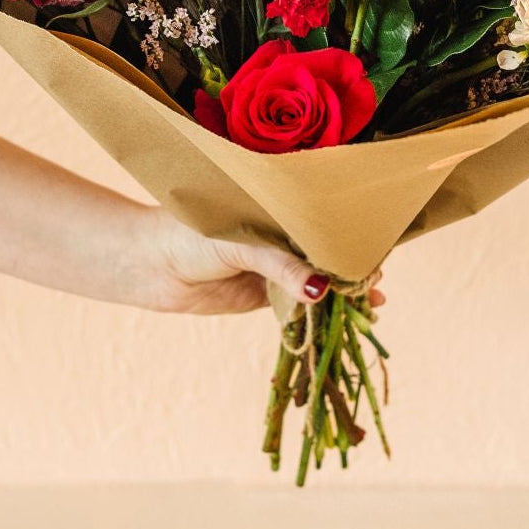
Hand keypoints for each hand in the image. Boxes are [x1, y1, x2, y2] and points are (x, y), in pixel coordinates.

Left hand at [128, 208, 384, 315]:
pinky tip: (346, 319)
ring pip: (317, 281)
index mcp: (278, 210)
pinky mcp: (264, 294)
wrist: (153, 264)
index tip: (375, 251)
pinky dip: (322, 313)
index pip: (323, 222)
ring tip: (371, 304)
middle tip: (375, 284)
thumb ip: (281, 266)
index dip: (350, 237)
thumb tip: (321, 290)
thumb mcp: (242, 245)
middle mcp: (281, 236)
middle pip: (326, 254)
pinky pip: (299, 305)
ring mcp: (274, 266)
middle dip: (352, 269)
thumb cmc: (192, 234)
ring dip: (342, 294)